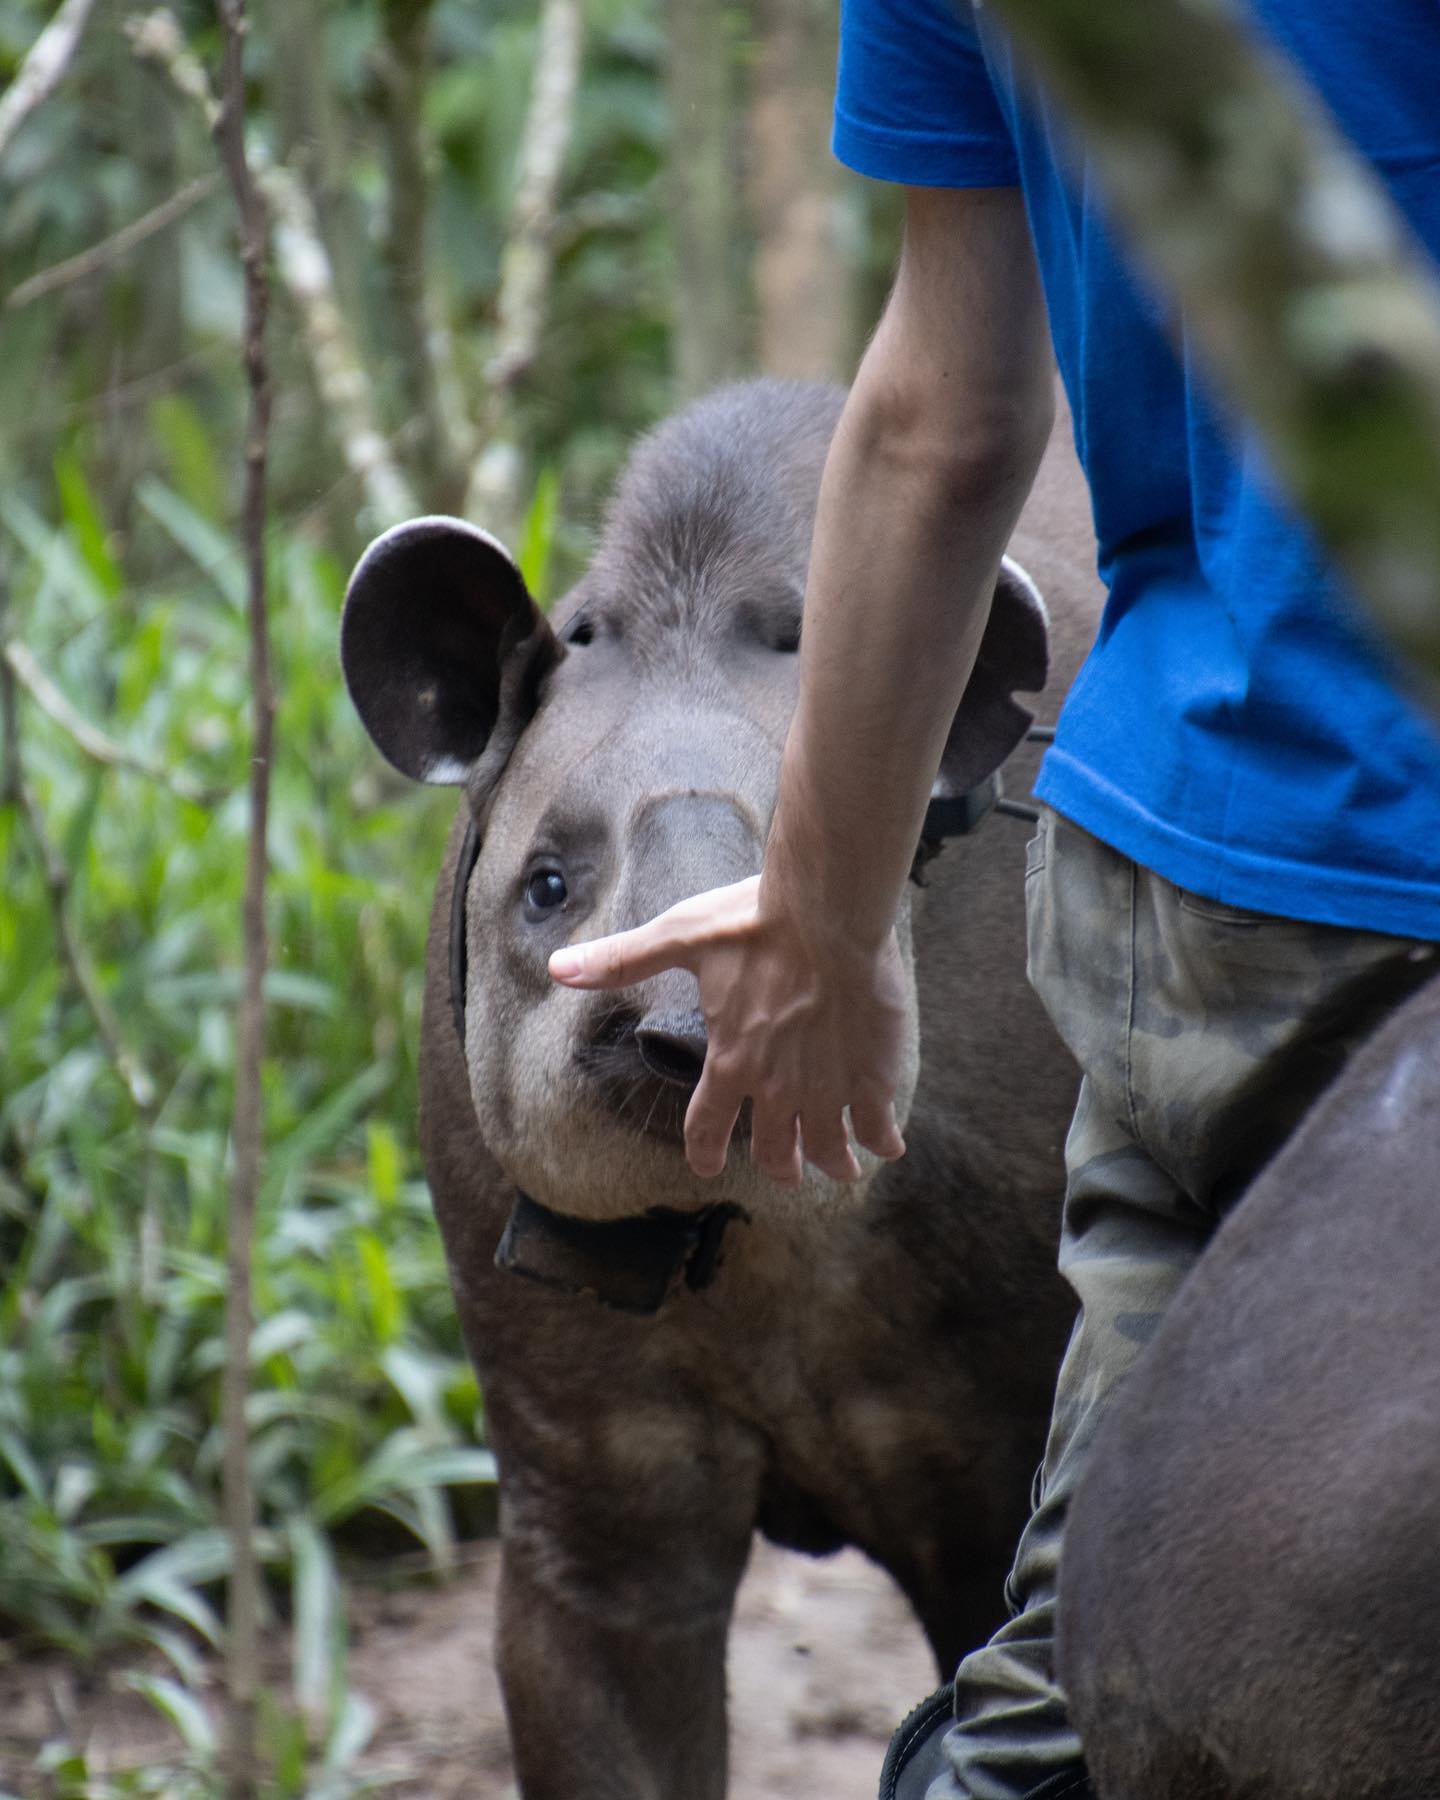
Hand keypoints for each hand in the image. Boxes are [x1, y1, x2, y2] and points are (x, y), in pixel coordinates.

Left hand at [548, 875, 908, 1182]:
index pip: (706, 1126)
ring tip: (843, 1168)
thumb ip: (621, 961)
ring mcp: (827, 1086)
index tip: (707, 1168)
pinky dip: (881, 1140)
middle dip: (781, 1167)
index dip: (705, 1152)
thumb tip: (557, 967)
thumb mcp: (678, 937)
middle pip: (775, 1151)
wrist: (827, 912)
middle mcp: (776, 1087)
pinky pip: (877, 1124)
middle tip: (789, 1172)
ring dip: (833, 1163)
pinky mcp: (873, 1074)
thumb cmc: (753, 921)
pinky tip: (887, 1146)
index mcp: (729, 1060)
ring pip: (828, 1147)